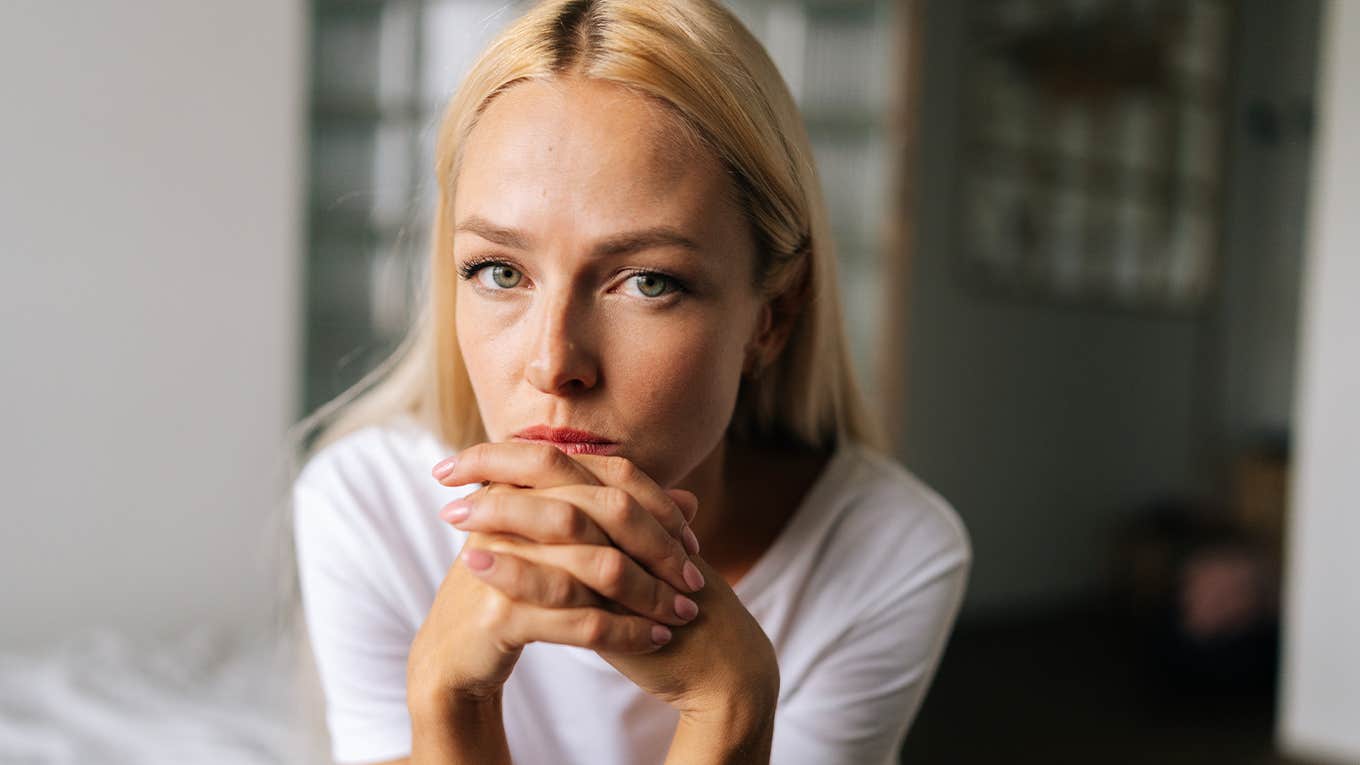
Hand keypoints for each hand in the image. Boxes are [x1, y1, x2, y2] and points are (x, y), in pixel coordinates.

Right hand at [409, 442, 703, 710]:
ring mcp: (502, 558)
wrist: (457, 651)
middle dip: (659, 548)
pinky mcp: (500, 612)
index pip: (610, 475)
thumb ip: (626, 522)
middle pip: (606, 512)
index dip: (660, 505)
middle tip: (696, 580)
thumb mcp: (571, 548)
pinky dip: (625, 631)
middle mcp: (510, 508)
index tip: (692, 541)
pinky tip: (655, 641)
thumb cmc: (520, 588)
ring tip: (682, 614)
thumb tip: (692, 501)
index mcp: (526, 482)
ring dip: (650, 594)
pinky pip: (580, 619)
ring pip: (597, 567)